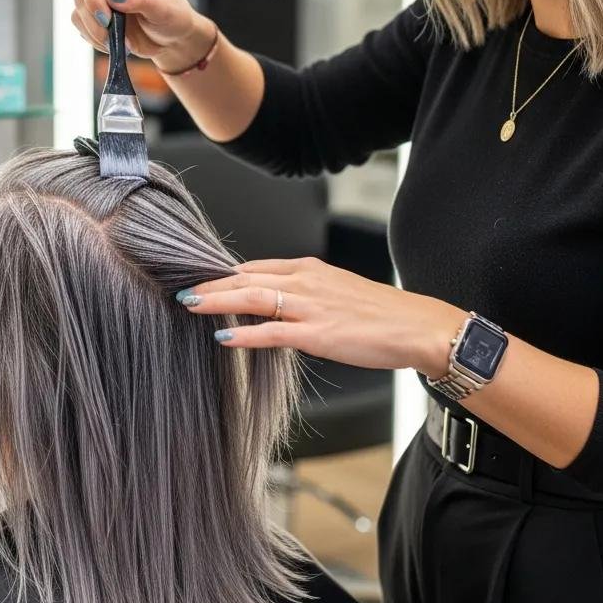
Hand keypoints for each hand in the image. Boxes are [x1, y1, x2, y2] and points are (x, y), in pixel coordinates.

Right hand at [73, 0, 212, 69]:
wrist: (172, 39)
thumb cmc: (173, 16)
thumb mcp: (164, 7)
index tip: (106, 17)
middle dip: (95, 20)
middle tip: (112, 37)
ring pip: (79, 13)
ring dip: (95, 33)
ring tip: (122, 43)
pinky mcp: (95, 18)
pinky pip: (82, 28)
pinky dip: (95, 40)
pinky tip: (114, 45)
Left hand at [176, 257, 466, 377]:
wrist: (418, 327)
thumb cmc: (382, 314)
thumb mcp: (338, 290)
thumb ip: (307, 292)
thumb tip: (277, 302)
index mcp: (311, 269)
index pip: (257, 266)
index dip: (226, 274)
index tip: (203, 280)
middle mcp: (307, 281)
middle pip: (246, 277)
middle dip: (212, 284)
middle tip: (184, 290)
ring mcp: (310, 306)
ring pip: (252, 297)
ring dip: (217, 301)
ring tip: (191, 305)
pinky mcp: (318, 333)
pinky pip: (272, 332)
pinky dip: (244, 333)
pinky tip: (223, 336)